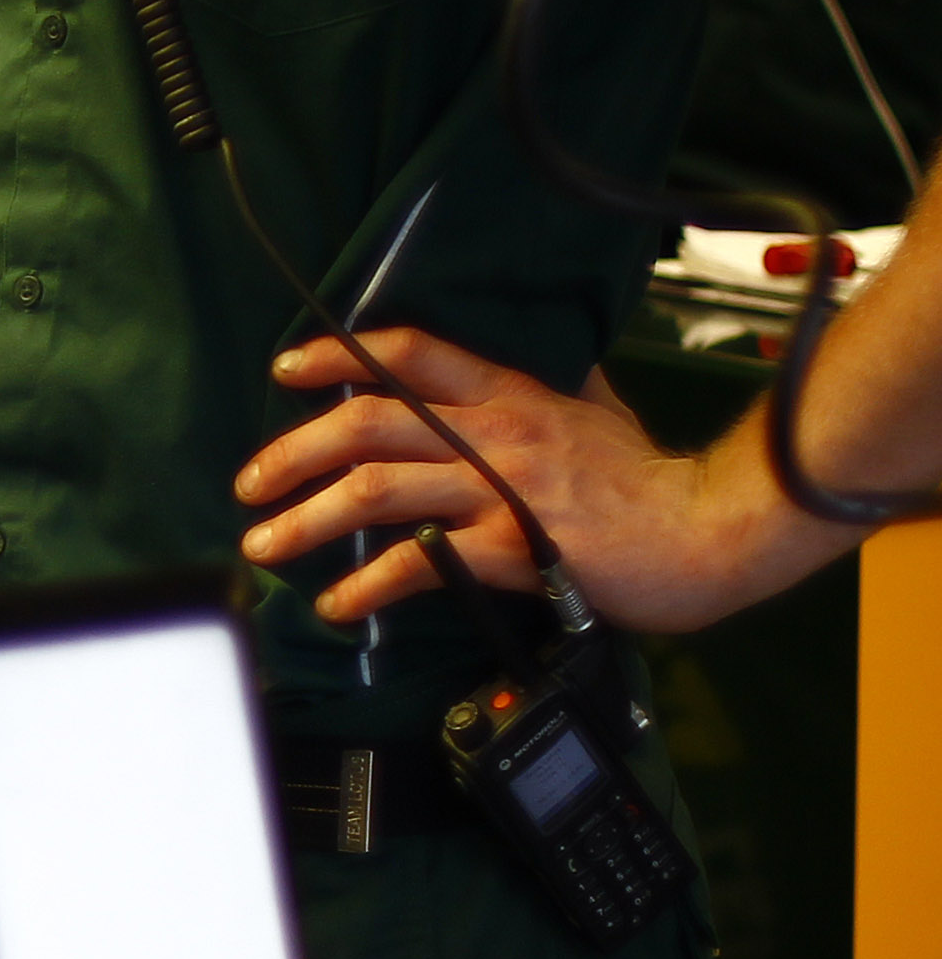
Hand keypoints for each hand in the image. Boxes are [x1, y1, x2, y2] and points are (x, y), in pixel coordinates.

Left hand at [233, 329, 814, 633]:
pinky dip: (366, 586)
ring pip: (375, 491)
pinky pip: (418, 564)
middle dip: (292, 452)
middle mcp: (493, 435)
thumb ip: (559, 386)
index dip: (341, 356)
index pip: (410, 355)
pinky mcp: (510, 550)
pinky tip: (336, 603)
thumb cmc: (652, 478)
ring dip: (306, 519)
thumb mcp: (601, 409)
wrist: (709, 530)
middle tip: (249, 483)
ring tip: (264, 543)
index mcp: (511, 395)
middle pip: (366, 426)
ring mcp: (498, 492)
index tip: (289, 367)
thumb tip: (549, 360)